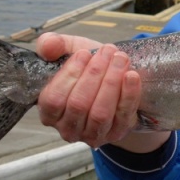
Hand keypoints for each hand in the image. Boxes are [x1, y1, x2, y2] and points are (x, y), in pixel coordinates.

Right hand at [36, 32, 141, 147]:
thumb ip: (52, 45)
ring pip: (100, 113)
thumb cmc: (90, 69)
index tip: (84, 53)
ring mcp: (93, 135)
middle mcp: (68, 128)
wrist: (118, 81)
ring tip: (120, 58)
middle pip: (78, 104)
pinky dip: (129, 94)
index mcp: (50, 112)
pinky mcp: (117, 132)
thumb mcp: (70, 51)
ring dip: (111, 82)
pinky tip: (132, 75)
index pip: (53, 99)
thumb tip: (48, 45)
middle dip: (95, 73)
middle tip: (107, 51)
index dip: (69, 75)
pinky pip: (123, 115)